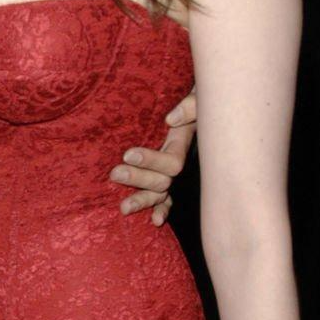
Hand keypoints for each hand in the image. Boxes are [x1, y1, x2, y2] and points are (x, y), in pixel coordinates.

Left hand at [111, 90, 196, 223]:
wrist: (204, 105)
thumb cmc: (198, 99)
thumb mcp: (200, 97)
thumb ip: (191, 106)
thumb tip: (171, 120)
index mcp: (184, 144)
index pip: (171, 162)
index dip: (151, 160)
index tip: (127, 154)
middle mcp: (181, 161)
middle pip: (163, 180)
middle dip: (138, 179)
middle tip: (114, 173)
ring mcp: (175, 172)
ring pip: (161, 192)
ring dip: (143, 200)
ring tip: (123, 209)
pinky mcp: (167, 175)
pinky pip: (167, 197)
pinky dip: (162, 209)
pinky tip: (155, 222)